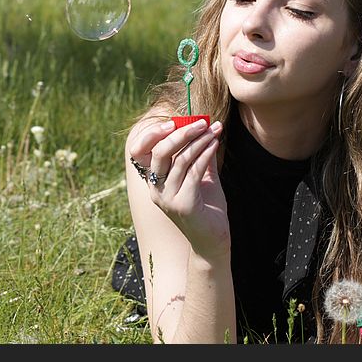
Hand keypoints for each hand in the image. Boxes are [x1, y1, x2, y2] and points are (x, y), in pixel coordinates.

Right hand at [128, 117, 229, 258]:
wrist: (213, 240)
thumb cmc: (207, 208)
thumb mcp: (202, 176)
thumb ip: (200, 155)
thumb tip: (205, 127)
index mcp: (154, 181)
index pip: (146, 151)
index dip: (158, 133)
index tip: (178, 120)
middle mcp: (156, 189)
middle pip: (161, 152)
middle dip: (182, 133)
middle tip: (201, 121)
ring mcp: (167, 198)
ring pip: (181, 160)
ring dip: (199, 141)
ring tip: (214, 131)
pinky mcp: (183, 205)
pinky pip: (194, 172)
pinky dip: (206, 154)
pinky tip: (215, 144)